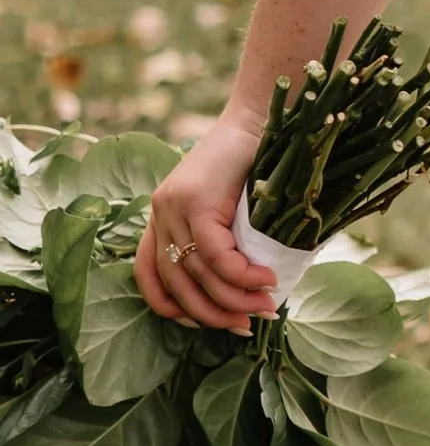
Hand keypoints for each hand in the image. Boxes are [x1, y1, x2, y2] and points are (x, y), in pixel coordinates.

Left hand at [140, 117, 276, 332]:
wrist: (261, 119)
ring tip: (266, 307)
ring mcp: (173, 207)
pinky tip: (266, 281)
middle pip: (176, 283)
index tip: (203, 324)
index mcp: (162, 217)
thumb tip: (248, 291)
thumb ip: (227, 242)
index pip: (149, 275)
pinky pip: (216, 255)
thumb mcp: (231, 210)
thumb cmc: (255, 165)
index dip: (172, 308)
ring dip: (235, 299)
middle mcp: (160, 214)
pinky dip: (242, 276)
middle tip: (246, 326)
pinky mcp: (195, 201)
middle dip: (212, 313)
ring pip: (198, 274)